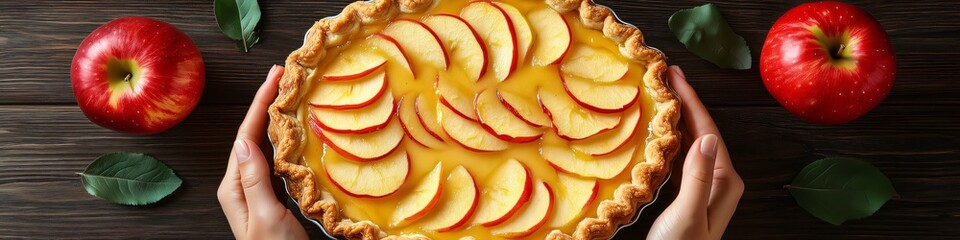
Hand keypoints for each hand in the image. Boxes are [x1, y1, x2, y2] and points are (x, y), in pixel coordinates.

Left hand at [217, 65, 307, 239]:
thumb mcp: (265, 217)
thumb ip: (254, 180)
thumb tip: (244, 141)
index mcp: (234, 187)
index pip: (245, 135)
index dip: (260, 103)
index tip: (276, 76)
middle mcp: (245, 186)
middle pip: (255, 136)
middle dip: (269, 104)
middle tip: (287, 76)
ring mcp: (262, 192)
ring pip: (269, 147)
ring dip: (280, 120)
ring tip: (295, 95)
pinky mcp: (279, 198)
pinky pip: (283, 162)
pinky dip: (292, 142)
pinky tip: (303, 132)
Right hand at [648, 66, 744, 239]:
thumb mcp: (686, 215)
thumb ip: (696, 177)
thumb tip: (704, 135)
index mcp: (725, 181)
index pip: (708, 130)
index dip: (691, 99)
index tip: (673, 74)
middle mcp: (719, 180)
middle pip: (701, 131)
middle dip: (684, 103)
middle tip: (664, 75)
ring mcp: (704, 188)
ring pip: (691, 142)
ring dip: (676, 118)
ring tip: (659, 94)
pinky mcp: (688, 195)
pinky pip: (681, 157)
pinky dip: (669, 139)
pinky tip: (656, 131)